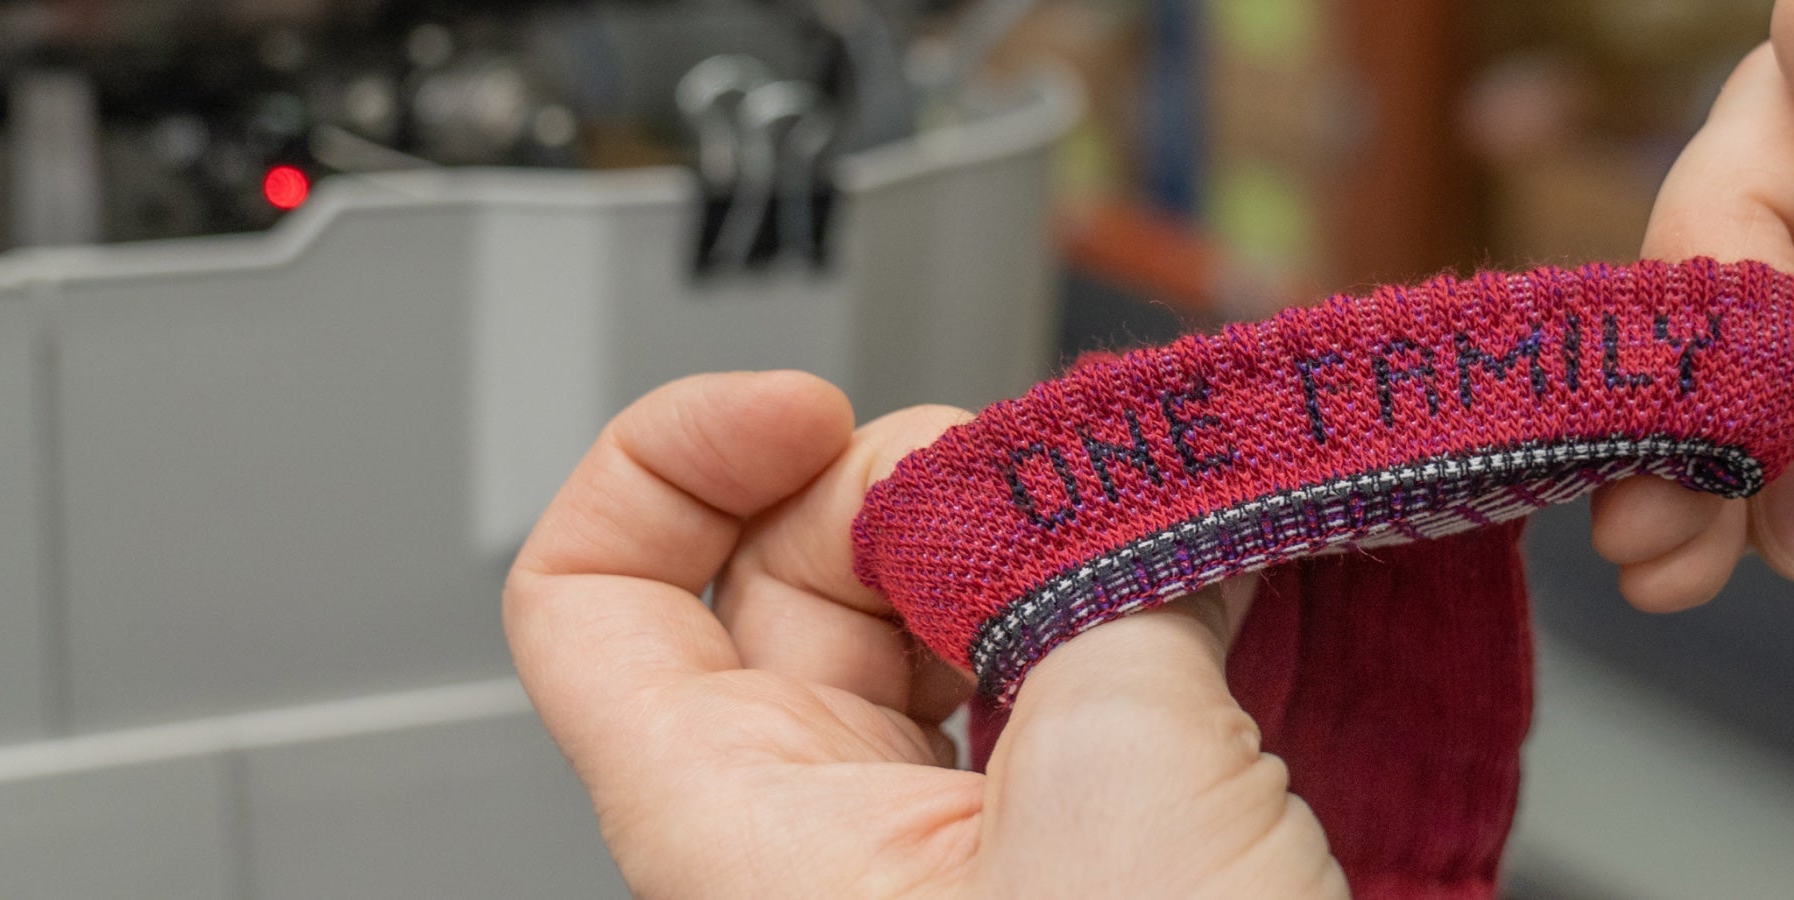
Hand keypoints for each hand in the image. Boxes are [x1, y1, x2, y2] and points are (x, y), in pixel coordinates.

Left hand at [504, 371, 1343, 897]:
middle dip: (904, 485)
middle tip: (1028, 484)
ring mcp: (940, 852)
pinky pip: (1046, 690)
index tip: (801, 408)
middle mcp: (814, 839)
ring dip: (1033, 545)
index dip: (669, 460)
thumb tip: (1135, 509)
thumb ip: (1103, 589)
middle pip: (784, 575)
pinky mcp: (1059, 861)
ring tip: (1139, 530)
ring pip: (931, 625)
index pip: (592, 597)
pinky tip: (1202, 586)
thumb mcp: (1123, 770)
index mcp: (736, 833)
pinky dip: (1115, 612)